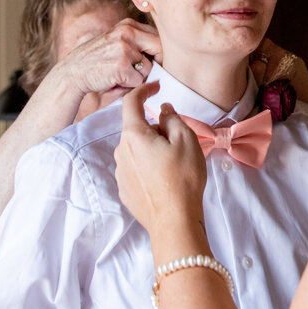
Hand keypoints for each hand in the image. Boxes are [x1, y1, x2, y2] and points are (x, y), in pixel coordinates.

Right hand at [56, 17, 161, 97]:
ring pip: (149, 68)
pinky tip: (115, 81)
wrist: (72, 72)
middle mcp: (127, 33)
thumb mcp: (116, 40)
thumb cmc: (97, 60)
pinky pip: (139, 81)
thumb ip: (137, 41)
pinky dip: (130, 86)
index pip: (158, 37)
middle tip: (142, 72)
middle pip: (160, 49)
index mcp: (128, 25)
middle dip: (157, 63)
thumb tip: (166, 54)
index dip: (159, 53)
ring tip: (121, 75)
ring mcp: (124, 49)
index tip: (154, 62)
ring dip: (139, 77)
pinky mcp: (122, 67)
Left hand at [115, 82, 206, 234]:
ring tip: (175, 164)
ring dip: (152, 149)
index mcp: (133, 135)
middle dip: (155, 128)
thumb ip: (172, 118)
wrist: (174, 222)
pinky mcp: (125, 190)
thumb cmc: (182, 178)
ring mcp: (121, 172)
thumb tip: (163, 111)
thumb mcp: (186, 140)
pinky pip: (136, 168)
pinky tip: (166, 179)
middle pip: (137, 129)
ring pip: (137, 150)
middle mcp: (121, 151)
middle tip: (179, 140)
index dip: (143, 90)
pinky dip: (149, 167)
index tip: (156, 86)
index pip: (131, 103)